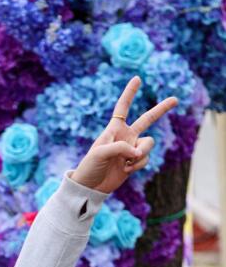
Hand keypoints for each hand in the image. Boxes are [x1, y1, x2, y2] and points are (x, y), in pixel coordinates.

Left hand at [71, 76, 177, 193]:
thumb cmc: (90, 167)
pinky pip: (145, 159)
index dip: (130, 93)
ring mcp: (131, 149)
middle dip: (161, 109)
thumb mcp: (100, 153)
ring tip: (127, 161)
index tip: (137, 78)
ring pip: (149, 144)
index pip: (123, 108)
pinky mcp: (134, 163)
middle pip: (147, 119)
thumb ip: (120, 148)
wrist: (90, 187)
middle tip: (175, 99)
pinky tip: (126, 170)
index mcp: (114, 129)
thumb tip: (137, 152)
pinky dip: (138, 165)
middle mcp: (125, 136)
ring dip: (141, 152)